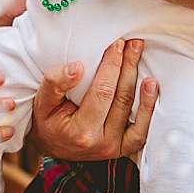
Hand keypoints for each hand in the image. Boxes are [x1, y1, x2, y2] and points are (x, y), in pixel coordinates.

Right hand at [28, 38, 157, 162]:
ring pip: (135, 114)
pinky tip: (152, 88)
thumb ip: (55, 83)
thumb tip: (77, 68)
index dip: (111, 66)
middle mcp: (101, 144)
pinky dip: (148, 110)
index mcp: (80, 132)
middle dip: (128, 67)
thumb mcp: (41, 101)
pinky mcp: (123, 149)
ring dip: (141, 84)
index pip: (102, 93)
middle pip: (121, 100)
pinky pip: (142, 132)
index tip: (116, 44)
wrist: (52, 145)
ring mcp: (114, 148)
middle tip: (133, 43)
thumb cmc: (47, 120)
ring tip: (143, 59)